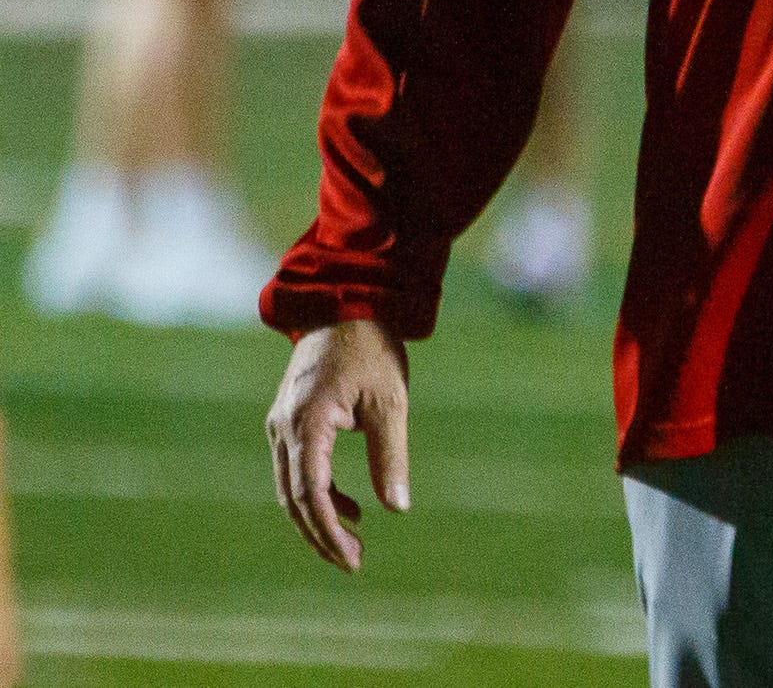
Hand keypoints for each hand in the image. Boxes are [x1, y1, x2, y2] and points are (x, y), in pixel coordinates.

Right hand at [267, 320, 410, 572]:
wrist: (345, 305)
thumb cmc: (372, 350)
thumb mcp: (391, 402)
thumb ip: (390, 455)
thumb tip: (396, 508)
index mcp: (307, 422)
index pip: (309, 492)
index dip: (327, 530)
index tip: (350, 558)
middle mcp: (284, 428)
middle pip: (294, 497)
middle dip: (321, 534)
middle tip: (353, 562)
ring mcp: (281, 425)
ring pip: (292, 487)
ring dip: (319, 517)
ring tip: (354, 543)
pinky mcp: (288, 422)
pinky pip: (297, 469)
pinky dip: (319, 493)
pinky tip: (353, 508)